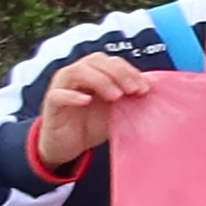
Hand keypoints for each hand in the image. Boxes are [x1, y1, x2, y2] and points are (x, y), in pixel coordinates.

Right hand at [26, 48, 158, 170]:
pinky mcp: (51, 104)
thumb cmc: (93, 123)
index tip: (145, 88)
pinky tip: (86, 101)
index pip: (112, 61)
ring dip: (99, 80)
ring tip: (115, 96)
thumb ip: (129, 98)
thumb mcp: (116, 110)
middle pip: (96, 60)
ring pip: (77, 71)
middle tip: (132, 90)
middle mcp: (77, 74)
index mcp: (95, 72)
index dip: (129, 71)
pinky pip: (58, 94)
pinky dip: (72, 96)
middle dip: (118, 72)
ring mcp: (62, 87)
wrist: (68, 146)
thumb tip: (154, 91)